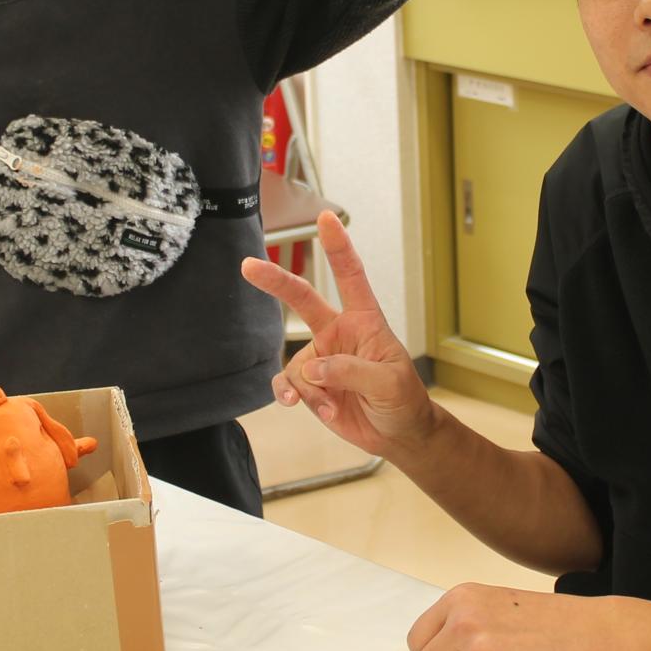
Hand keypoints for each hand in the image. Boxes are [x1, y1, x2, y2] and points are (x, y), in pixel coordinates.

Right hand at [239, 211, 435, 457]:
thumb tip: (314, 368)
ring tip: (333, 405)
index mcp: (364, 322)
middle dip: (275, 281)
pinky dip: (292, 396)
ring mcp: (321, 358)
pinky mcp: (309, 385)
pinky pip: (287, 384)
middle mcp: (338, 333)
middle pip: (302, 299)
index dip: (338, 247)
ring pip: (296, 363)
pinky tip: (304, 409)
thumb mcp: (389, 382)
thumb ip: (352, 370)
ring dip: (308, 388)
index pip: (351, 277)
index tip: (326, 217)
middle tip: (248, 265)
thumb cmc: (402, 399)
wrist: (396, 432)